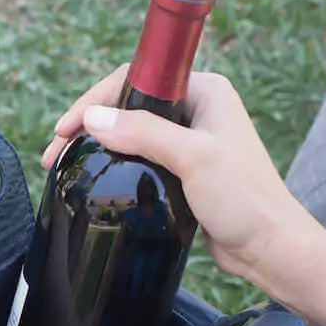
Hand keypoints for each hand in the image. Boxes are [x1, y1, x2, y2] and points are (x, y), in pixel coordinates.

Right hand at [42, 65, 310, 284]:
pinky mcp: (186, 172)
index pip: (136, 78)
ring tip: (65, 168)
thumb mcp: (193, 159)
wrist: (270, 247)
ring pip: (133, 135)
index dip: (95, 99)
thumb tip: (93, 119)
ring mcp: (191, 142)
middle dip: (89, 125)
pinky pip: (142, 160)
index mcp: (205, 90)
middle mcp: (198, 109)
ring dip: (99, 148)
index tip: (65, 127)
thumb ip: (145, 134)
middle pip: (129, 105)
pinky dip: (116, 166)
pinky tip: (96, 181)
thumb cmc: (244, 200)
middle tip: (55, 153)